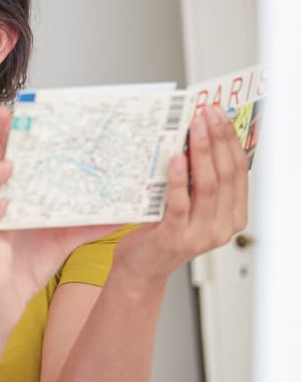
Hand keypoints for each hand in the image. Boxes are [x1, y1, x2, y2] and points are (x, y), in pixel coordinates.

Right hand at [0, 106, 121, 328]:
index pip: (15, 160)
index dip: (17, 135)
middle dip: (2, 140)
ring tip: (8, 165)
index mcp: (16, 197)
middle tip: (9, 115)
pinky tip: (2, 206)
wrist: (8, 303)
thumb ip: (90, 224)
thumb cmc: (29, 266)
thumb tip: (124, 212)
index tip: (24, 109)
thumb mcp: (66, 240)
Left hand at [114, 104, 248, 281]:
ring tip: (194, 128)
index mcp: (232, 217)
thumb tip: (200, 135)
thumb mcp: (191, 205)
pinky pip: (180, 203)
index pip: (240, 172)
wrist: (141, 268)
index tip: (221, 116)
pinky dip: (179, 178)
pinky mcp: (174, 237)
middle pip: (226, 175)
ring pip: (208, 186)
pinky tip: (176, 158)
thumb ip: (200, 181)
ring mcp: (199, 234)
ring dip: (201, 152)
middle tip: (207, 114)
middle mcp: (221, 227)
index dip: (231, 141)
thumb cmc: (163, 232)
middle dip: (218, 139)